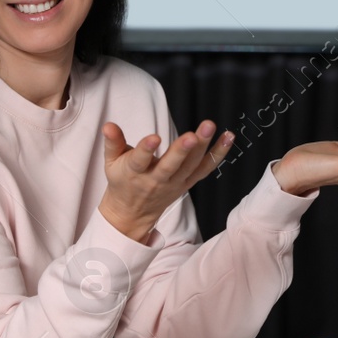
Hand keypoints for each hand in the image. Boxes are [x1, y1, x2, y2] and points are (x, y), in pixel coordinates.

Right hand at [98, 120, 234, 241]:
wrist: (133, 212)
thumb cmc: (123, 181)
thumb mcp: (111, 163)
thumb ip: (112, 143)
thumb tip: (108, 125)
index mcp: (134, 173)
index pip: (139, 161)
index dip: (146, 150)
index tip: (154, 137)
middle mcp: (156, 179)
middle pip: (171, 166)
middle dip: (181, 151)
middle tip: (191, 136)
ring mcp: (175, 183)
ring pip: (191, 166)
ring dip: (203, 146)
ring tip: (209, 126)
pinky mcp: (188, 183)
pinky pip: (205, 169)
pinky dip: (218, 154)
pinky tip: (228, 137)